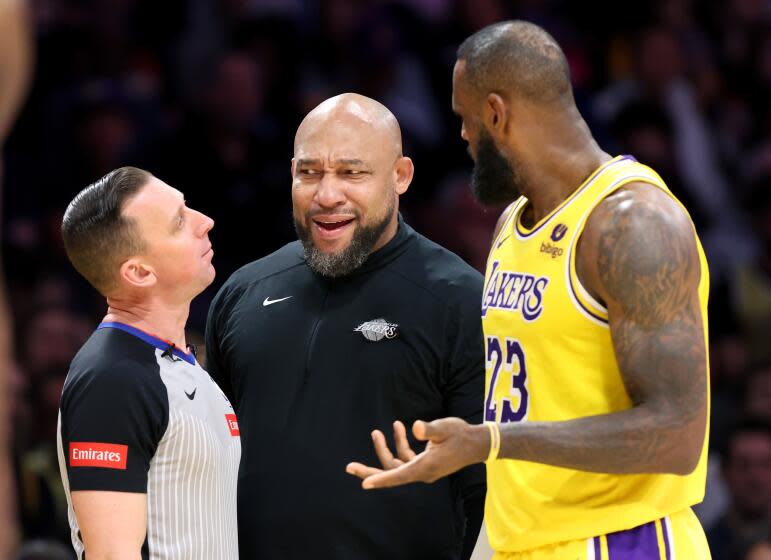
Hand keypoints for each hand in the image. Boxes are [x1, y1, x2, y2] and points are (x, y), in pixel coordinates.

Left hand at [346, 417, 488, 488]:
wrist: (476, 444)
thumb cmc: (461, 435)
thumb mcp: (445, 428)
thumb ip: (430, 429)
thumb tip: (417, 427)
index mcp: (425, 467)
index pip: (398, 475)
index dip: (380, 479)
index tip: (364, 484)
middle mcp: (422, 472)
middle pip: (390, 475)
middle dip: (369, 471)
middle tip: (349, 467)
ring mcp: (423, 469)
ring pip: (396, 465)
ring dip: (386, 449)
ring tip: (377, 432)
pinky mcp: (425, 464)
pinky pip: (406, 459)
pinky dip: (400, 445)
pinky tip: (399, 429)